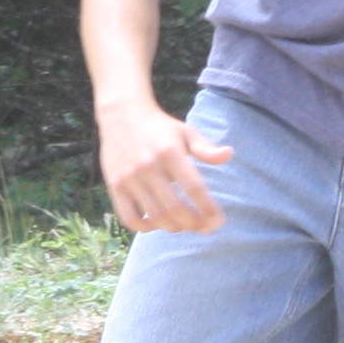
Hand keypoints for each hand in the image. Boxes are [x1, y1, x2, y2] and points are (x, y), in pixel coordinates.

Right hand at [95, 95, 231, 235]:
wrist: (121, 114)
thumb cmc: (160, 128)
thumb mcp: (185, 132)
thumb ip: (205, 148)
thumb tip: (229, 154)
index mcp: (170, 152)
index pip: (194, 188)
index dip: (208, 209)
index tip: (219, 221)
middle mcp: (149, 166)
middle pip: (175, 208)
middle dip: (194, 224)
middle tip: (204, 228)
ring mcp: (129, 177)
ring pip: (154, 216)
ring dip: (174, 227)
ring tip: (184, 225)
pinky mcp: (115, 185)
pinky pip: (130, 218)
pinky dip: (145, 228)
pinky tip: (157, 223)